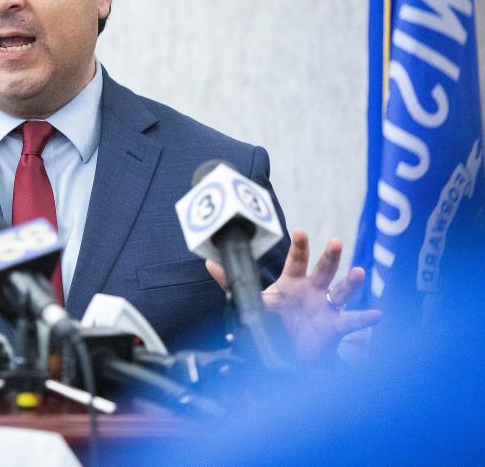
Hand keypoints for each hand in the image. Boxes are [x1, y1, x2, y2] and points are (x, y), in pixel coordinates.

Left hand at [206, 230, 382, 363]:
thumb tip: (208, 260)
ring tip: (359, 273)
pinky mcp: (334, 328)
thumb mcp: (250, 300)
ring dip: (351, 283)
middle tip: (335, 242)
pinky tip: (378, 314)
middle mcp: (311, 291)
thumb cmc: (270, 321)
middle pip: (323, 270)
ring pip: (341, 291)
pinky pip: (352, 321)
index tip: (301, 231)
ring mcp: (325, 308)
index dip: (300, 246)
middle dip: (330, 256)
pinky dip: (365, 318)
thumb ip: (230, 280)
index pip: (296, 260)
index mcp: (292, 283)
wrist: (281, 354)